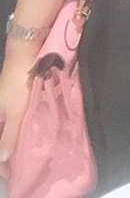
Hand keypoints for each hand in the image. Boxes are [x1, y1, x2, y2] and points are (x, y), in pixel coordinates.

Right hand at [0, 60, 32, 175]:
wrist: (23, 57)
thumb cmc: (18, 87)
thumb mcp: (15, 113)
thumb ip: (8, 136)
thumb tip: (2, 158)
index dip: (1, 164)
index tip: (11, 175)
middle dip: (4, 155)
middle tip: (17, 168)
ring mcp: (1, 107)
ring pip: (4, 132)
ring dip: (10, 144)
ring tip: (22, 156)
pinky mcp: (10, 101)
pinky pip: (9, 122)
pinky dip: (14, 132)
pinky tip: (24, 136)